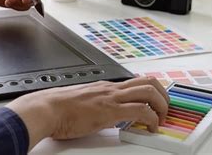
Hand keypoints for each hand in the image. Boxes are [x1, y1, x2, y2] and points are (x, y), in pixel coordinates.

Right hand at [5, 77, 169, 150]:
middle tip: (165, 109)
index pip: (136, 82)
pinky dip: (153, 120)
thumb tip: (103, 117)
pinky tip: (152, 129)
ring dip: (162, 105)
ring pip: (149, 91)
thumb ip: (96, 107)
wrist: (47, 109)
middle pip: (149, 81)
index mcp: (105, 87)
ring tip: (162, 118)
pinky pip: (141, 111)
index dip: (151, 91)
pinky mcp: (110, 111)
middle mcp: (112, 88)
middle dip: (163, 95)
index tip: (156, 103)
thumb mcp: (82, 104)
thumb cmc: (58, 108)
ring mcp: (112, 98)